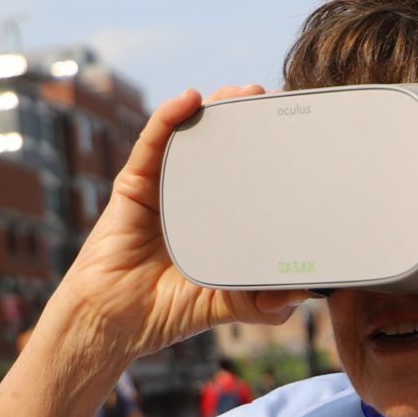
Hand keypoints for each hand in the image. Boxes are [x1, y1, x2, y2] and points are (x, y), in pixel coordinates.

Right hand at [48, 85, 306, 359]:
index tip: (298, 129)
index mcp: (217, 216)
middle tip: (273, 100)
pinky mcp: (133, 186)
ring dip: (214, 107)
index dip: (269, 150)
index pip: (247, 174)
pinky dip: (168, 118)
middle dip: (246, 117)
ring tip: (241, 92)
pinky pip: (151, 145)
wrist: (114, 323)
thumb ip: (261, 303)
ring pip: (189, 135)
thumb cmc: (166, 311)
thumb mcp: (225, 305)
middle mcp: (191, 195)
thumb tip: (303, 295)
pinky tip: (188, 100)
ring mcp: (161, 187)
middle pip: (221, 145)